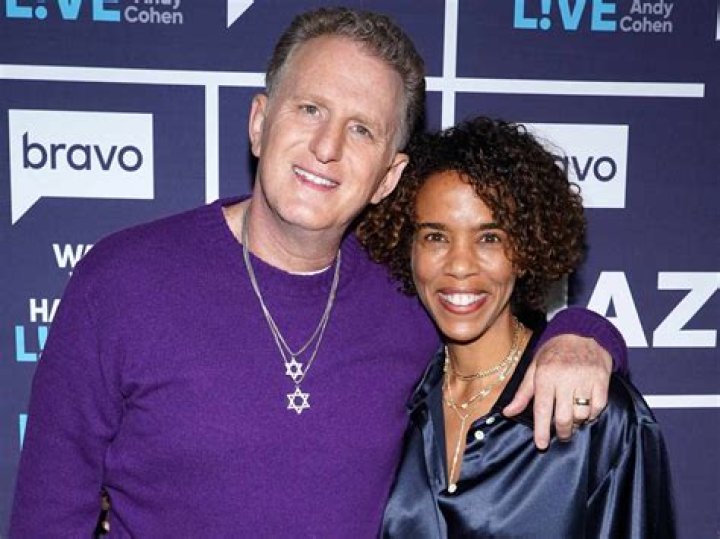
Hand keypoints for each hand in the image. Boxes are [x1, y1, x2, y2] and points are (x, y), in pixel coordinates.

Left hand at [503, 334, 611, 449]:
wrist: (582, 333)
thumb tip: (508, 412)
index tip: (541, 444)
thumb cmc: (554, 353)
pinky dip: (592, 414)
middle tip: (561, 435)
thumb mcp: (534, 368)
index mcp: (545, 375)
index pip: (542, 408)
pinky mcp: (602, 380)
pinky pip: (598, 407)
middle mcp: (565, 378)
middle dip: (562, 431)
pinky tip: (586, 411)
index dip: (541, 430)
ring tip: (572, 420)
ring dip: (577, 423)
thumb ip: (523, 393)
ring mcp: (585, 379)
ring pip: (582, 414)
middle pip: (563, 417)